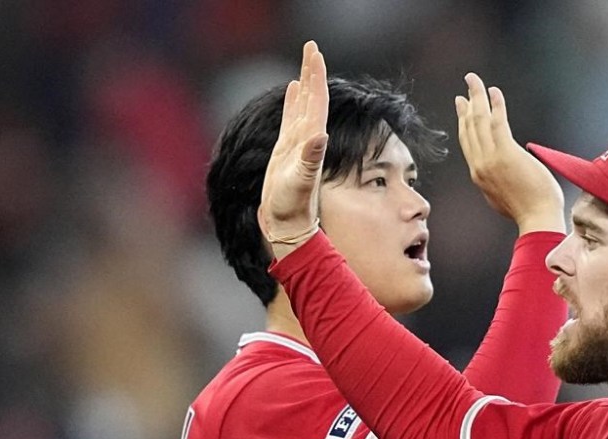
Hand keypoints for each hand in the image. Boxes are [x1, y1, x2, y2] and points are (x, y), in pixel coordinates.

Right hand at [258, 41, 329, 258]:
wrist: (287, 223)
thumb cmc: (290, 207)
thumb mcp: (300, 182)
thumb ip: (309, 159)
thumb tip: (320, 135)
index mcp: (312, 139)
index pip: (317, 100)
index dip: (316, 75)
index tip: (316, 51)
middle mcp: (308, 139)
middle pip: (312, 98)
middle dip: (312, 72)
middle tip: (311, 47)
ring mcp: (298, 143)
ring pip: (304, 106)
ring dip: (305, 84)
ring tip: (306, 65)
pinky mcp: (287, 151)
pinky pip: (292, 118)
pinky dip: (294, 102)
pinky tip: (295, 90)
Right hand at [456, 73, 564, 234]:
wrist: (538, 220)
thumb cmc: (530, 212)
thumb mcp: (504, 197)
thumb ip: (498, 182)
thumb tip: (503, 172)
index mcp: (479, 176)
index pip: (467, 142)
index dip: (463, 121)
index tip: (463, 105)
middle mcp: (479, 166)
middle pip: (468, 128)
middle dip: (467, 103)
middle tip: (468, 85)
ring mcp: (491, 160)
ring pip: (478, 121)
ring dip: (477, 96)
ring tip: (474, 80)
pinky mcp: (506, 153)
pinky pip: (497, 122)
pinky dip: (495, 105)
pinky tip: (494, 92)